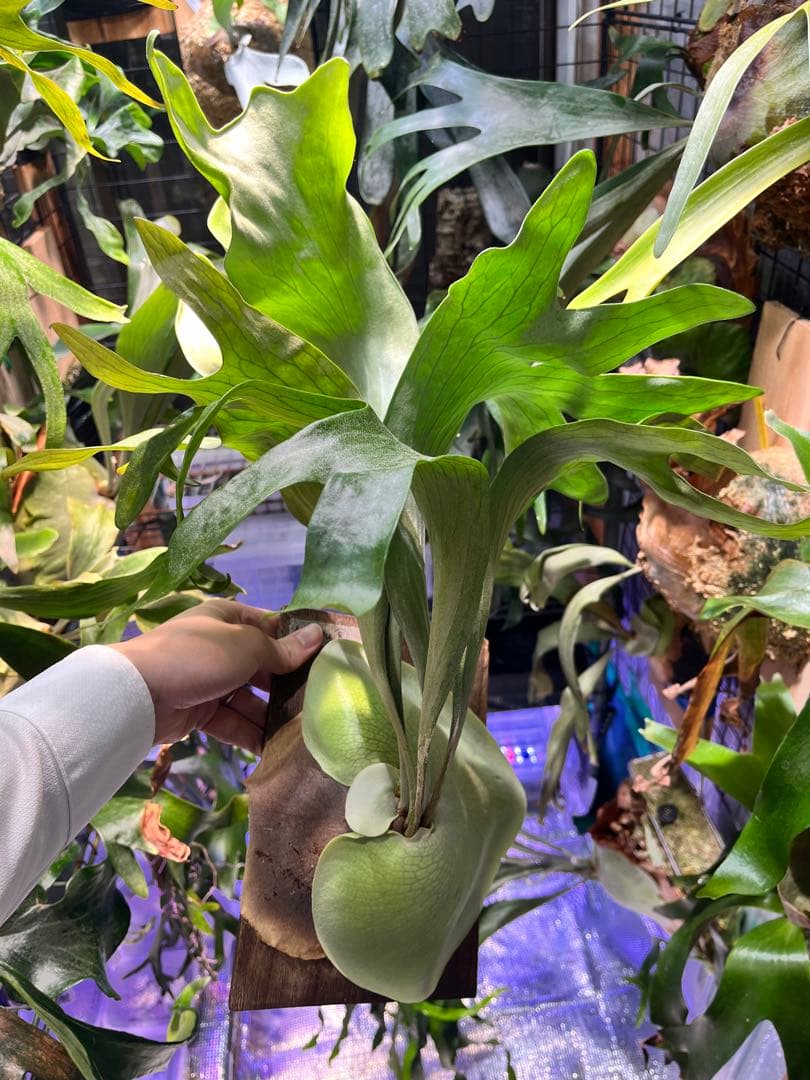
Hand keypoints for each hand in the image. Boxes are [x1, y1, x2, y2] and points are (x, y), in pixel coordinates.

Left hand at [110, 600, 322, 752]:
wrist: (136, 696)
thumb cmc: (195, 656)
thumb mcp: (244, 647)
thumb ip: (281, 649)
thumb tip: (318, 636)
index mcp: (227, 618)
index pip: (271, 627)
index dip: (298, 641)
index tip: (329, 659)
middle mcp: (220, 647)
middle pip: (263, 666)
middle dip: (288, 685)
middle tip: (322, 703)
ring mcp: (210, 682)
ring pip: (250, 699)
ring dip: (273, 715)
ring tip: (304, 732)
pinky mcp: (201, 713)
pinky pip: (234, 722)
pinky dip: (252, 734)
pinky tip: (277, 749)